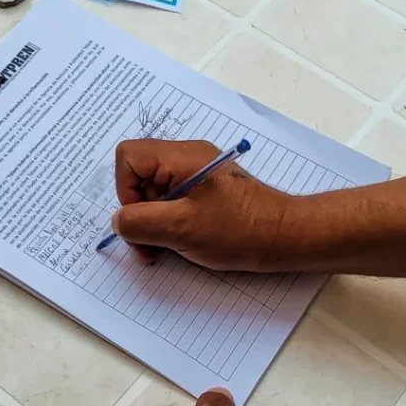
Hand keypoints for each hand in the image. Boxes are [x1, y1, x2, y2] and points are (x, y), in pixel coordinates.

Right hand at [112, 140, 294, 270]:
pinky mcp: (207, 192)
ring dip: (153, 222)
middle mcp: (188, 158)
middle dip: (138, 212)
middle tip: (150, 246)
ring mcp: (198, 174)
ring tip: (167, 249)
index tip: (142, 220)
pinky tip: (180, 243)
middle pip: (139, 176)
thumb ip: (140, 222)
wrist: (287, 237)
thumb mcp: (181, 229)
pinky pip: (173, 201)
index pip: (129, 157)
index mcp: (182, 157)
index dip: (125, 190)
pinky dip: (169, 223)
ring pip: (154, 192)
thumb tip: (118, 220)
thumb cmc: (239, 230)